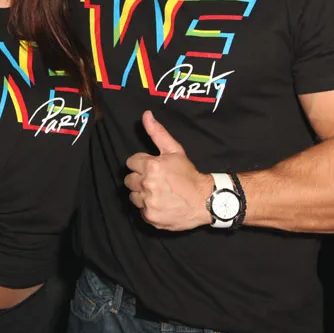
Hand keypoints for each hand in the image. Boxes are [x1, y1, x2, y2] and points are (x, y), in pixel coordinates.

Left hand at [124, 111, 213, 230]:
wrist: (205, 200)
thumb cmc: (189, 174)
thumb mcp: (175, 150)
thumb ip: (157, 133)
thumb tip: (146, 114)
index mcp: (151, 166)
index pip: (131, 162)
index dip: (142, 164)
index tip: (153, 168)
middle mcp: (147, 184)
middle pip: (128, 180)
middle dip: (139, 179)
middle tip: (155, 181)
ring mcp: (148, 202)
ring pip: (133, 196)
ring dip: (142, 194)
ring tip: (158, 192)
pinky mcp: (150, 217)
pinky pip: (141, 211)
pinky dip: (148, 208)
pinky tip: (161, 204)